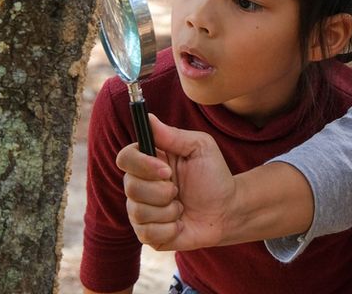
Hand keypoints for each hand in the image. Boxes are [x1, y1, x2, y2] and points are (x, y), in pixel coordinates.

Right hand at [116, 114, 235, 250]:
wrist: (226, 211)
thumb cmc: (213, 175)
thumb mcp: (200, 147)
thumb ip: (173, 135)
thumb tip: (148, 117)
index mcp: (149, 160)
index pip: (125, 158)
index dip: (142, 165)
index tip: (166, 170)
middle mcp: (139, 184)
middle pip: (131, 187)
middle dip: (162, 191)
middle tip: (179, 190)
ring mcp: (140, 210)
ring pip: (139, 212)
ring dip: (169, 210)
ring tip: (182, 207)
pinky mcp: (146, 233)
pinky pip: (147, 233)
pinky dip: (169, 229)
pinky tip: (179, 224)